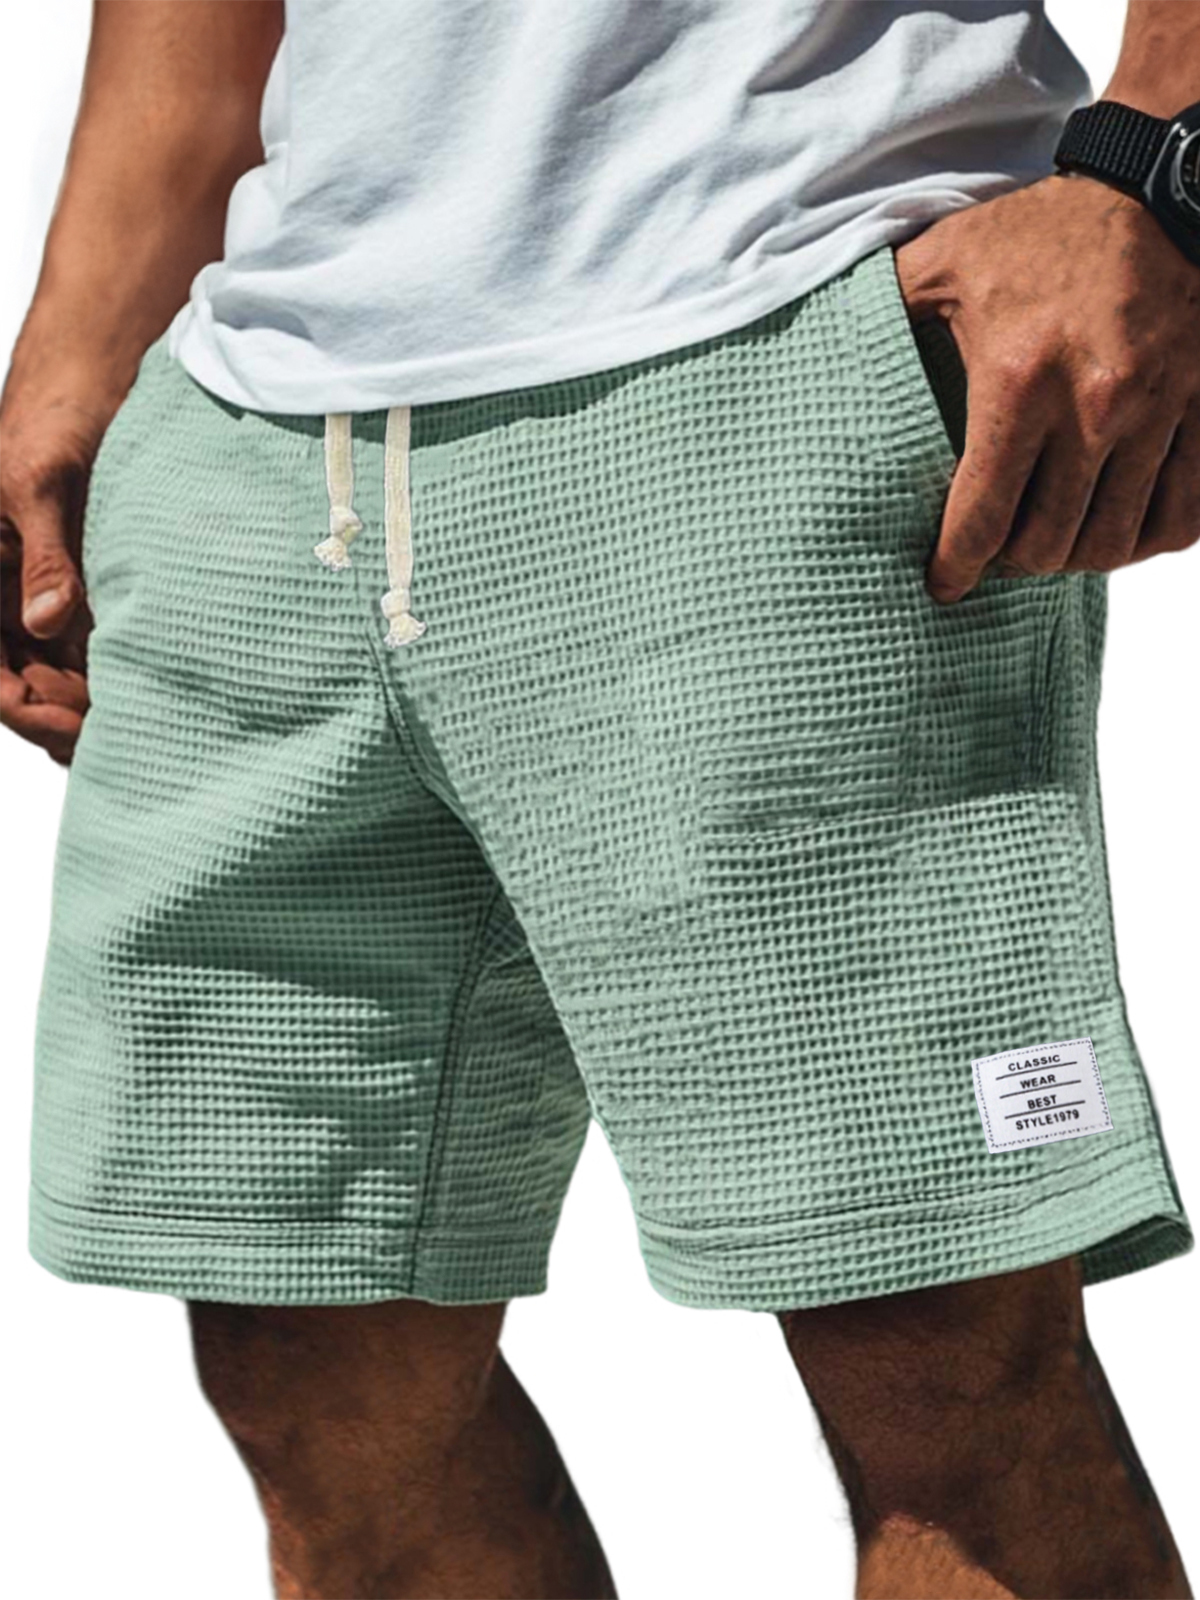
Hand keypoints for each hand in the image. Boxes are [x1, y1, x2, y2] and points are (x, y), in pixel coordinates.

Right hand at [0, 386, 105, 764]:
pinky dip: (110, 677)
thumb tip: (46, 621)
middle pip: (23, 688)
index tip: (76, 729)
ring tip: (140, 726)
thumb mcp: (40, 485)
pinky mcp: (74, 591)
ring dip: (90, 706)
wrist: (89, 385)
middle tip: (124, 741)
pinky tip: (146, 695)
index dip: (26, 711)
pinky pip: (85, 651)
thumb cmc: (48, 422)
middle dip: (66, 721)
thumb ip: (42, 556)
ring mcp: (35, 598)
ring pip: (54, 677)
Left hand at [893, 172, 1199, 602]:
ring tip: (1053, 544)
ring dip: (1077, 557)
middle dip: (1014, 562)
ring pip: (1114, 541)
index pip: (981, 518)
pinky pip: (1184, 514)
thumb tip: (821, 347)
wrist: (1158, 187)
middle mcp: (1093, 408)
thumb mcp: (945, 261)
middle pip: (1049, 544)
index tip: (944, 584)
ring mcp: (1157, 413)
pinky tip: (1120, 529)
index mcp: (1018, 383)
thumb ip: (888, 311)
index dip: (956, 567)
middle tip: (998, 552)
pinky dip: (1149, 537)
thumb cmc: (1041, 229)